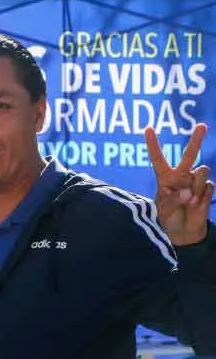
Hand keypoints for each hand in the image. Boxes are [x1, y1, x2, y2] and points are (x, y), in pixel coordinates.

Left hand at [145, 123, 212, 245]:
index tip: (148, 128)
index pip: (158, 158)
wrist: (183, 232)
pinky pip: (209, 186)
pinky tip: (197, 204)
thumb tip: (188, 192)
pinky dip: (203, 196)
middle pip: (189, 155)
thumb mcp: (163, 211)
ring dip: (197, 184)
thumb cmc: (167, 219)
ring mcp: (195, 182)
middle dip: (197, 140)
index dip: (153, 144)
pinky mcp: (207, 189)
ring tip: (189, 199)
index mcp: (165, 177)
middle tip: (203, 125)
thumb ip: (173, 200)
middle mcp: (181, 176)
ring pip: (202, 171)